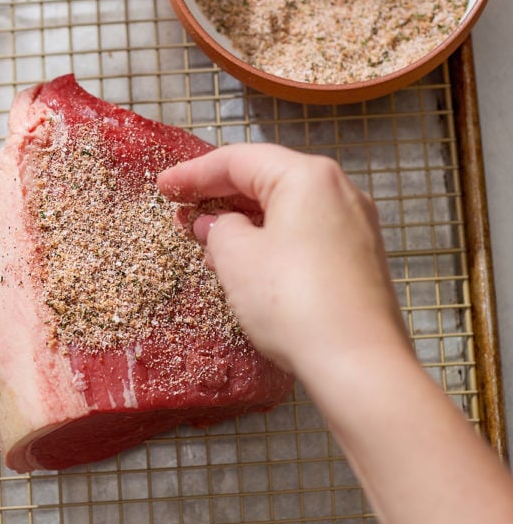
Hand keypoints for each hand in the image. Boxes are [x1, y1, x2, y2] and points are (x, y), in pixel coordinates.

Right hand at [158, 144, 408, 382]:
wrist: (358, 363)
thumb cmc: (294, 303)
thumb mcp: (237, 258)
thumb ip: (218, 229)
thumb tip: (216, 224)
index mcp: (308, 176)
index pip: (239, 160)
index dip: (194, 173)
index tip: (164, 186)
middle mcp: (340, 190)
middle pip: (268, 180)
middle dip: (221, 196)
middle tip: (181, 211)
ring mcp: (356, 225)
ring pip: (288, 210)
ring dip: (246, 221)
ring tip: (208, 241)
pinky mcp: (361, 259)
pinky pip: (307, 235)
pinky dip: (272, 241)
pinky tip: (249, 265)